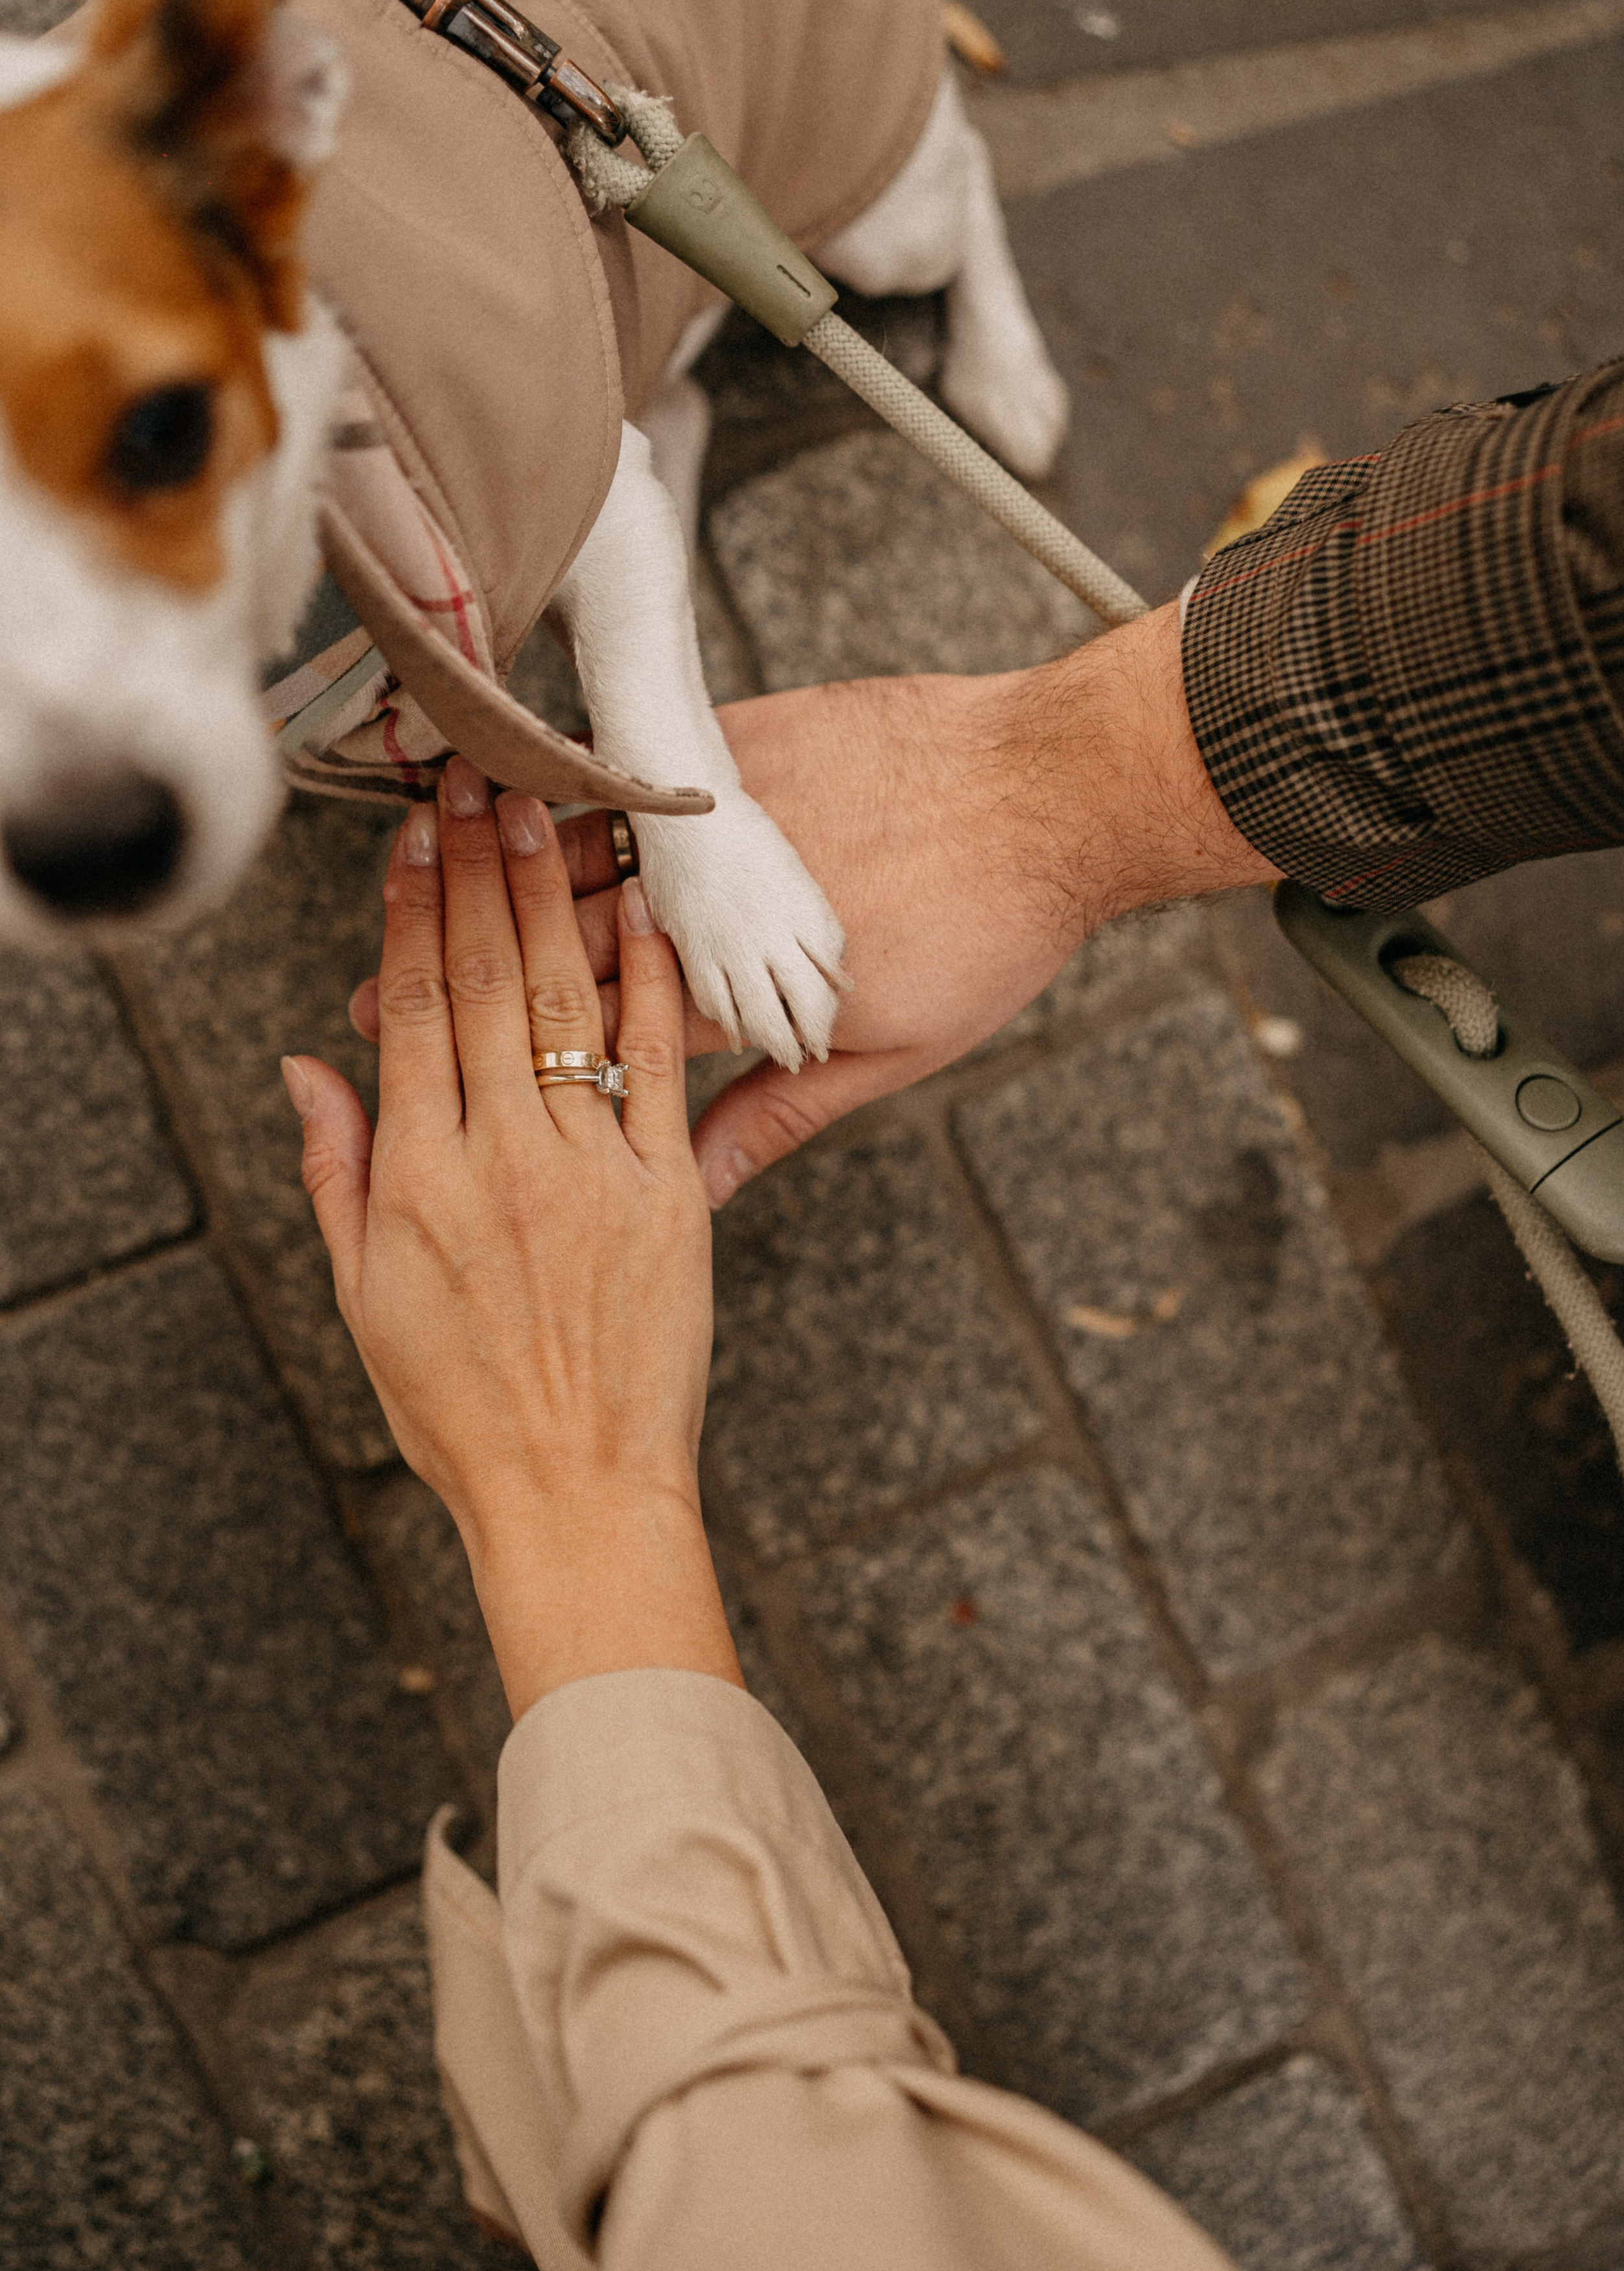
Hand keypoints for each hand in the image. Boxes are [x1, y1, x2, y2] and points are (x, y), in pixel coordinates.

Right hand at [285, 757, 739, 1716]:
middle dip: (476, 872)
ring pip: (562, 1003)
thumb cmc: (463, 1405)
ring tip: (540, 810)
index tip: (409, 837)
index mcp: (420, 1176)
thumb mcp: (364, 1295)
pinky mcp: (671, 1191)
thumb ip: (338, 1170)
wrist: (578, 1490)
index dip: (406, 912)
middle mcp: (502, 1155)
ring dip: (549, 897)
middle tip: (475, 780)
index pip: (407, 1009)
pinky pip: (662, 1066)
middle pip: (480, 982)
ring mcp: (591, 1168)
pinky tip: (647, 909)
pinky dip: (654, 983)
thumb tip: (307, 1067)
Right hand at [345, 605, 1274, 1204]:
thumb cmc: (994, 927)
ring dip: (495, 874)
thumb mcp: (900, 1052)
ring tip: (418, 890)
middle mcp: (718, 899)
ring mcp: (724, 811)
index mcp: (748, 987)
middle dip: (463, 961)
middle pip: (560, 939)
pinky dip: (572, 785)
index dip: (501, 1039)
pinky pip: (632, 766)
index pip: (590, 1025)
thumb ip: (785, 1115)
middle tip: (376, 978)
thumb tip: (704, 1180)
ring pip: (581, 849)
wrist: (1054, 787)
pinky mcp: (739, 739)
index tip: (410, 1044)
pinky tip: (511, 791)